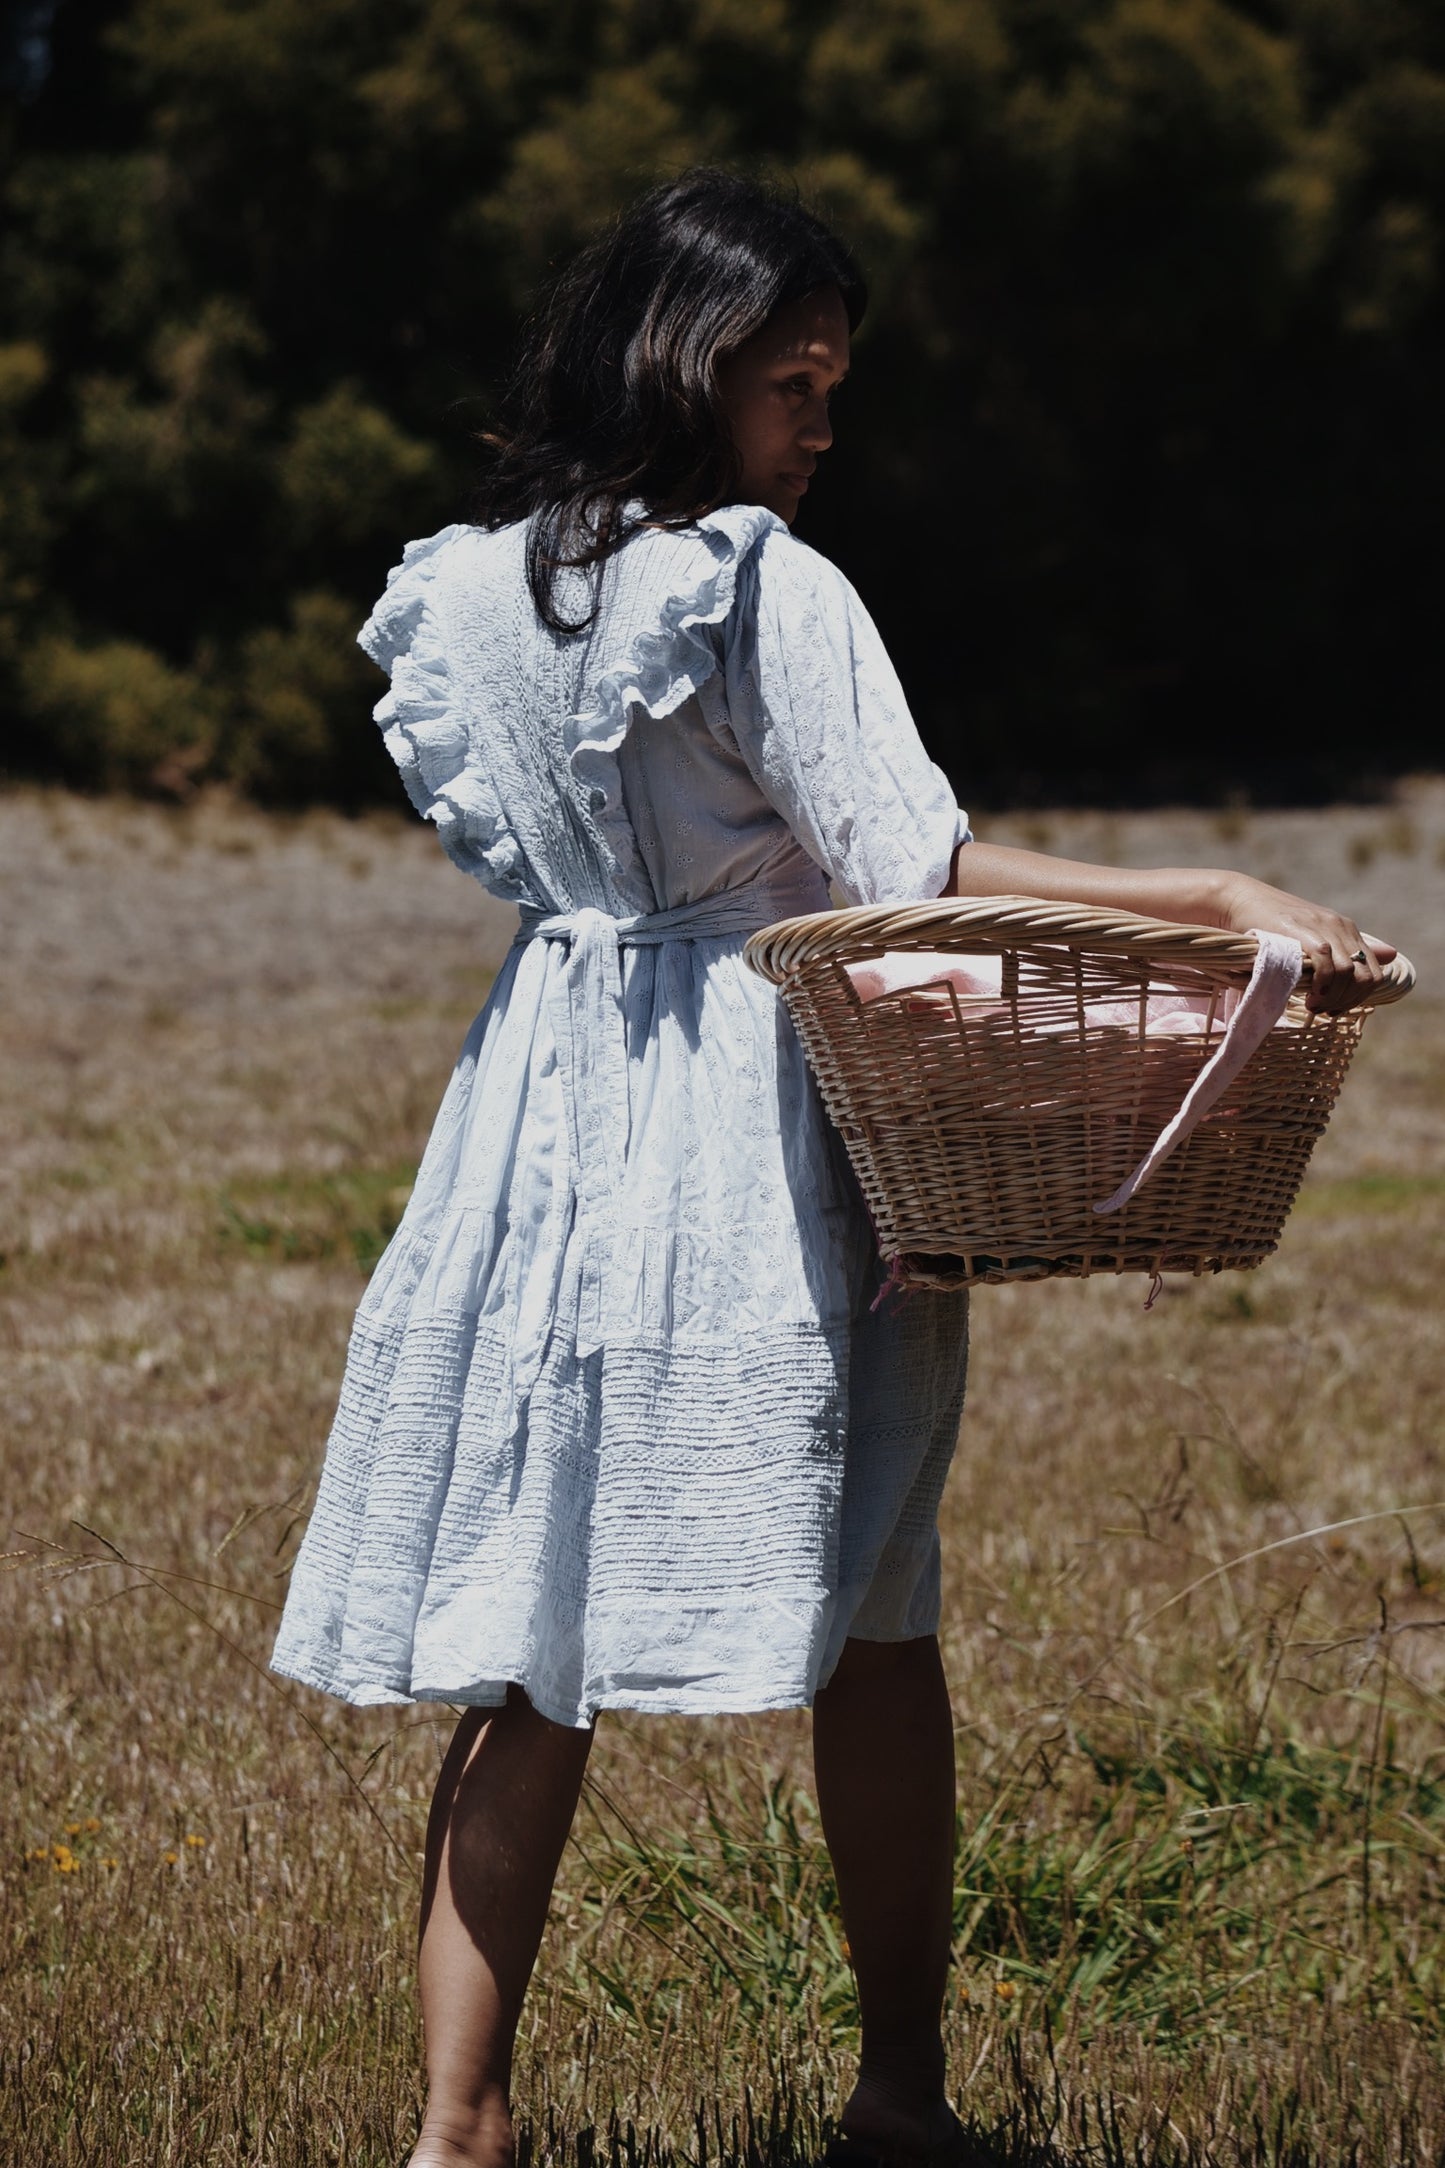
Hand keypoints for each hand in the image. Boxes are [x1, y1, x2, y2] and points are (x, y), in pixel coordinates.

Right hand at [1216, 874, 1396, 1014]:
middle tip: (1324, 1010)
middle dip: (1347, 1001)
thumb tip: (1391, 954)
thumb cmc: (1271, 924)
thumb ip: (1345, 949)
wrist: (1240, 902)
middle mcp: (1340, 927)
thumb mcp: (1312, 936)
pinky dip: (1322, 985)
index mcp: (1347, 929)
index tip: (1335, 1009)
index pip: (1374, 973)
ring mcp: (1324, 928)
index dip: (1359, 998)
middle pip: (1365, 977)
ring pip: (1349, 973)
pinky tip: (1309, 995)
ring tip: (1313, 1005)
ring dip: (1334, 997)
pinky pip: (1327, 963)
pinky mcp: (1305, 932)